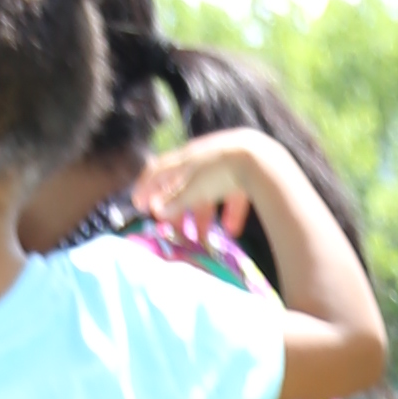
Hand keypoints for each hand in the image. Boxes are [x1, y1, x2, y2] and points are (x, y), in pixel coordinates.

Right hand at [134, 128, 294, 254]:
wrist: (259, 159)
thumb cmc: (221, 171)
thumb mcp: (195, 188)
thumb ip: (176, 200)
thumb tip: (156, 211)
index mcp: (185, 159)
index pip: (158, 171)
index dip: (146, 187)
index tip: (138, 204)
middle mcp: (202, 160)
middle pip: (183, 187)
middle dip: (178, 209)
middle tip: (174, 230)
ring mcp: (223, 166)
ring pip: (207, 194)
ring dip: (203, 217)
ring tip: (204, 240)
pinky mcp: (244, 174)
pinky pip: (233, 196)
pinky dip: (229, 213)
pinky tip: (232, 231)